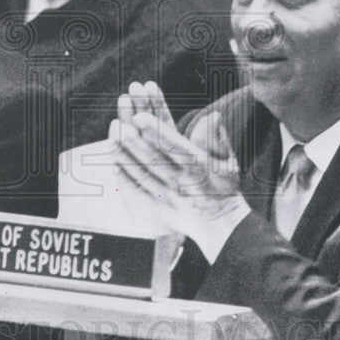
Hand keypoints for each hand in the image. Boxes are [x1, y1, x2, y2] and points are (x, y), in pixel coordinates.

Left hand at [110, 85, 245, 245]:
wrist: (219, 224)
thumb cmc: (223, 186)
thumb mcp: (227, 162)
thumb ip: (217, 139)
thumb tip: (212, 115)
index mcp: (199, 168)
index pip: (175, 146)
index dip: (156, 132)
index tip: (140, 116)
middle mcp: (182, 182)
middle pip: (154, 159)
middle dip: (135, 142)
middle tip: (119, 124)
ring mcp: (168, 197)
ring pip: (143, 174)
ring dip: (126, 157)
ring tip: (112, 140)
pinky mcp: (158, 209)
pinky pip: (138, 192)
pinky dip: (125, 178)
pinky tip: (113, 163)